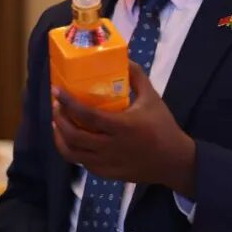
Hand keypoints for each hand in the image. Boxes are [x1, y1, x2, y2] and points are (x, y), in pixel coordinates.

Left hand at [53, 61, 196, 196]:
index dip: (68, 103)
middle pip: (73, 135)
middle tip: (56, 106)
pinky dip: (72, 150)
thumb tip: (125, 59)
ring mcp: (106, 162)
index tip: (56, 91)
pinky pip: (81, 162)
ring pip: (72, 153)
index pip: (87, 115)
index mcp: (122, 126)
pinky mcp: (106, 173)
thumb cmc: (163, 127)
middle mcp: (110, 146)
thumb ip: (137, 77)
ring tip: (57, 123)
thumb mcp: (152, 99)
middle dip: (59, 119)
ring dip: (60, 137)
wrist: (174, 161)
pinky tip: (71, 139)